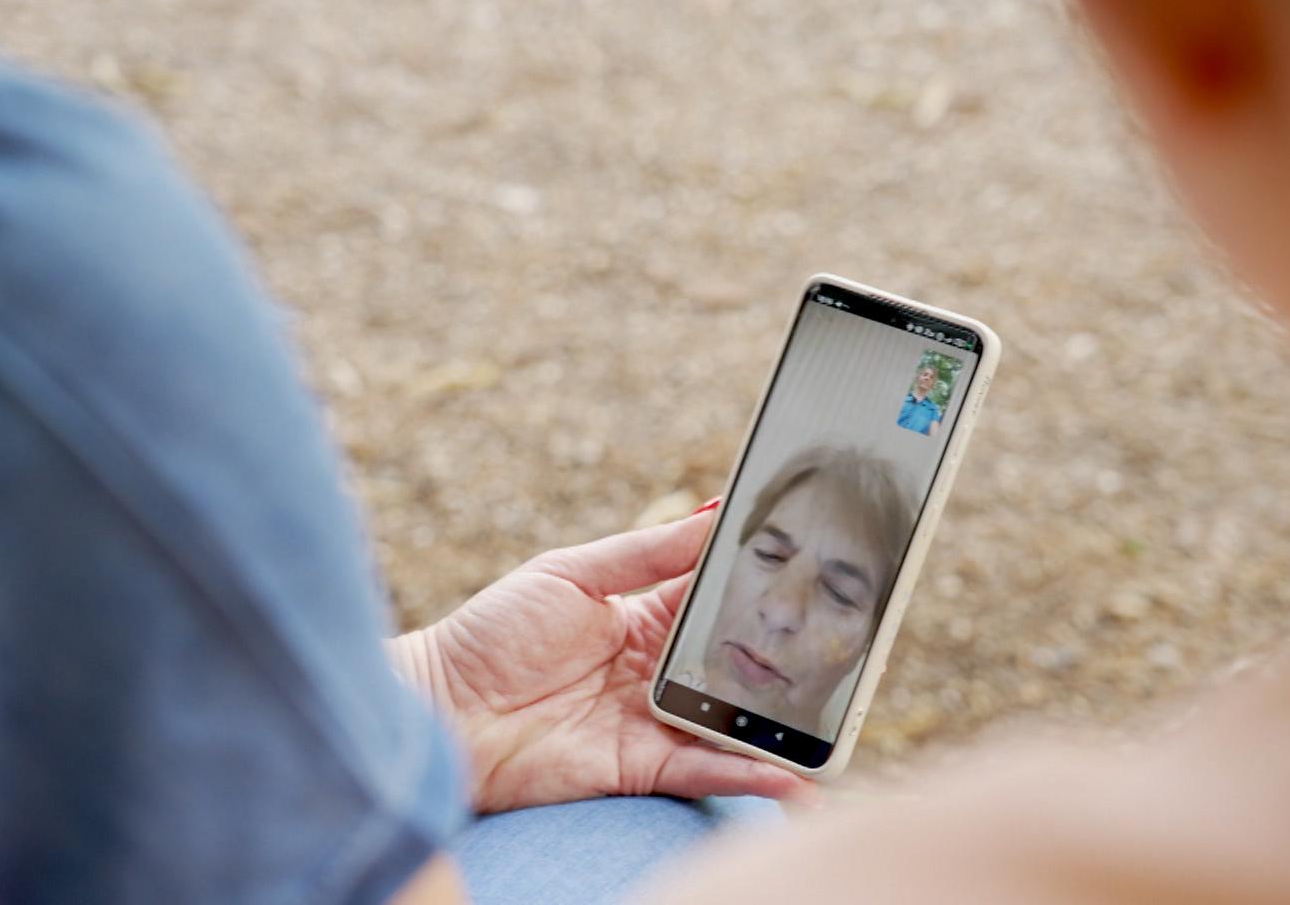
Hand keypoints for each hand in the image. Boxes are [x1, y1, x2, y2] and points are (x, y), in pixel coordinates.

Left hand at [387, 508, 818, 812]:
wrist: (440, 709)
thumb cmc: (492, 633)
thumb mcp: (572, 571)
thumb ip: (649, 551)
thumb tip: (715, 511)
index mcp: (646, 615)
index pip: (720, 599)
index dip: (766, 589)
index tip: (822, 572)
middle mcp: (659, 671)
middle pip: (740, 663)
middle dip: (791, 662)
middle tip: (849, 654)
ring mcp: (653, 721)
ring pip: (733, 721)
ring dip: (782, 726)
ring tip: (839, 727)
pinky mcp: (640, 767)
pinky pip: (703, 771)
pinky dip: (747, 774)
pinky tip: (791, 778)